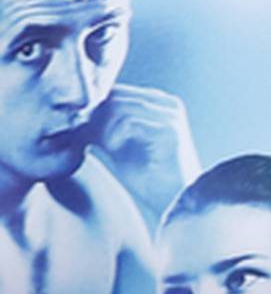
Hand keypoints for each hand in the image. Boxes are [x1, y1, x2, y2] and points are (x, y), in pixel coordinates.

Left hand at [93, 84, 198, 224]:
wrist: (173, 202)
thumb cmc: (148, 177)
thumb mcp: (118, 146)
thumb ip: (101, 127)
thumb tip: (75, 115)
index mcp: (158, 103)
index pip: (117, 91)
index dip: (94, 108)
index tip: (81, 128)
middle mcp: (167, 104)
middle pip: (116, 95)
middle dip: (96, 116)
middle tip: (86, 136)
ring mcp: (171, 115)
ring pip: (120, 106)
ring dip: (103, 127)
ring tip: (102, 145)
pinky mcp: (171, 130)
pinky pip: (130, 122)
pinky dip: (114, 135)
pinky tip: (112, 149)